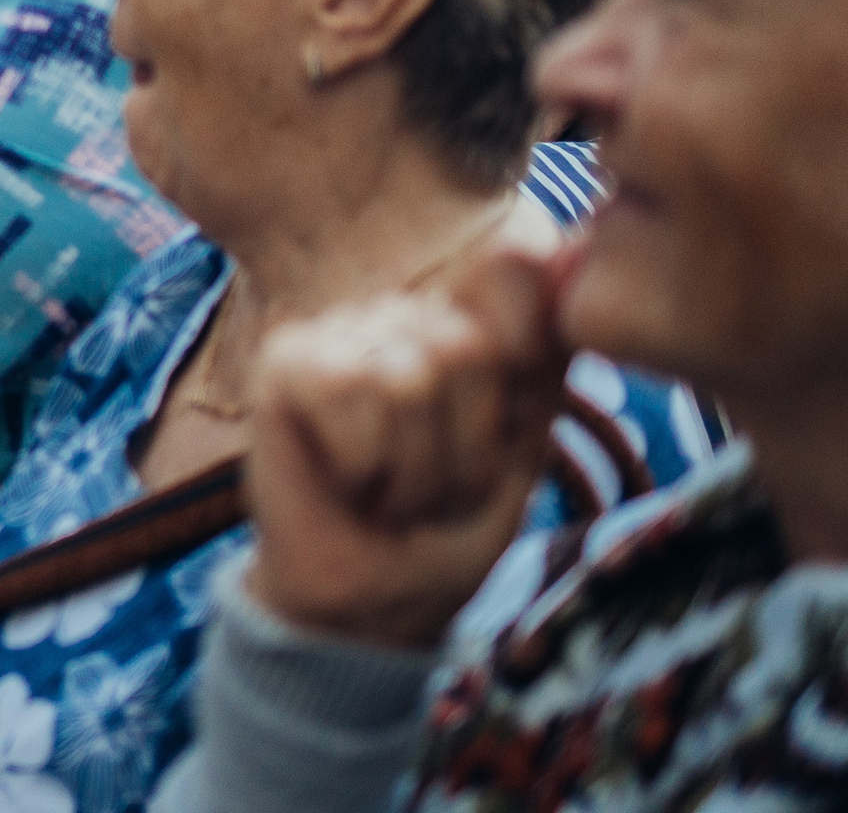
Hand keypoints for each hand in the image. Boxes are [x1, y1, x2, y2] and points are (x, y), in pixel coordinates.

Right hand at [243, 244, 571, 649]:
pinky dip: (360, 462)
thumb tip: (564, 248)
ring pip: (409, 378)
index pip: (518, 279)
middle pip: (466, 349)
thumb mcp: (522, 440)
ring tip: (392, 489)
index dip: (516, 383)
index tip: (497, 447)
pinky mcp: (285, 362)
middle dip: (462, 446)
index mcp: (466, 322)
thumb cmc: (450, 523)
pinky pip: (348, 392)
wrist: (377, 602)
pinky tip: (346, 478)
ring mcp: (341, 331)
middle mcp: (403, 311)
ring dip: (413, 468)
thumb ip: (542, 346)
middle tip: (433, 483)